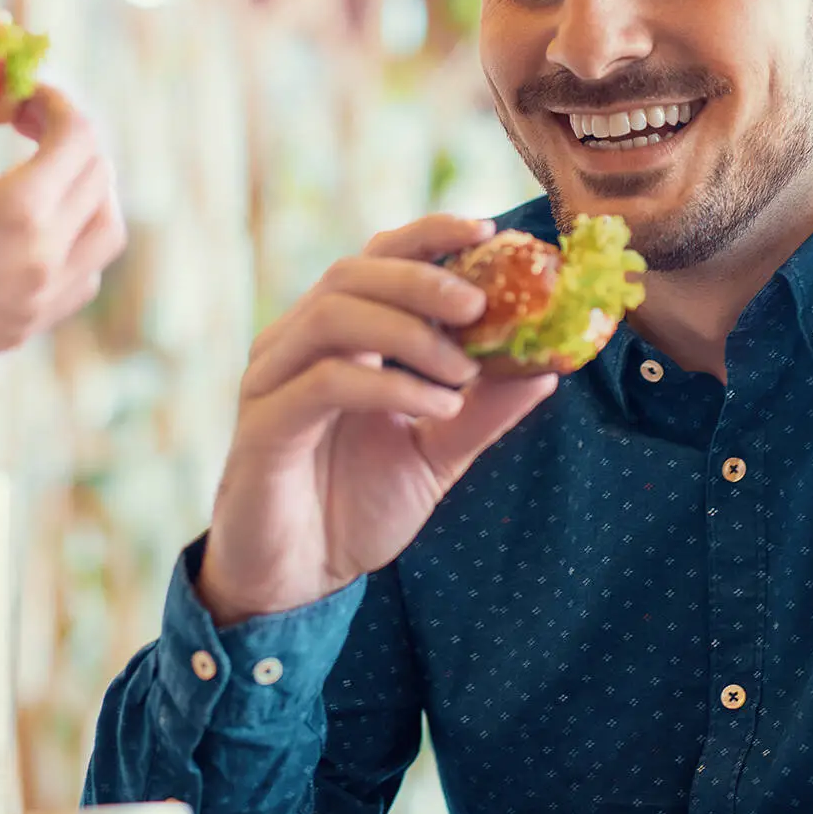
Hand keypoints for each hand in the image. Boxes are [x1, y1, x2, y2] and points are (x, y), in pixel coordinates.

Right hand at [0, 80, 124, 397]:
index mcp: (19, 210)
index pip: (77, 135)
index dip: (55, 101)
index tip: (21, 94)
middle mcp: (47, 256)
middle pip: (97, 175)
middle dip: (68, 136)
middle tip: (23, 121)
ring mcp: (45, 298)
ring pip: (107, 229)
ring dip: (87, 188)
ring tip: (41, 169)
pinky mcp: (32, 324)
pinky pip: (86, 272)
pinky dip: (78, 238)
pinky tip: (34, 226)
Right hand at [199, 215, 558, 624]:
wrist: (296, 580)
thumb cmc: (355, 508)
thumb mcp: (437, 454)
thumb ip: (483, 410)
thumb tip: (549, 366)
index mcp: (336, 338)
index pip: (376, 260)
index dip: (427, 237)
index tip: (489, 233)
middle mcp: (296, 345)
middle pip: (352, 273)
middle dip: (423, 279)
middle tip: (482, 305)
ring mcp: (272, 380)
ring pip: (334, 315)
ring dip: (410, 332)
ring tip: (464, 372)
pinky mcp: (263, 426)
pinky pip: (324, 382)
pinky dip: (389, 385)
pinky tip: (437, 408)